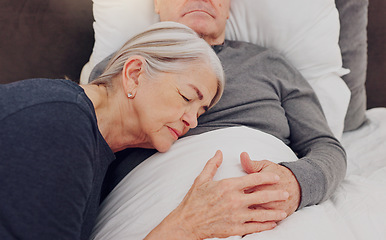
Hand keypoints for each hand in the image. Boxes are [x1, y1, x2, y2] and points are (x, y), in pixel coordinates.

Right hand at [145, 150, 288, 239]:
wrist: (187, 222)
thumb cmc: (193, 201)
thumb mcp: (201, 179)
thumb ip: (212, 165)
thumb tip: (219, 152)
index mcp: (227, 186)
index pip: (252, 179)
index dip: (266, 177)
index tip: (276, 177)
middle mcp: (234, 200)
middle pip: (261, 195)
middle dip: (275, 194)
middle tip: (286, 193)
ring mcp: (235, 215)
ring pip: (260, 213)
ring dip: (274, 212)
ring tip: (283, 211)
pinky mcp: (234, 228)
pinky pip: (253, 227)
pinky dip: (264, 226)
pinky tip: (272, 224)